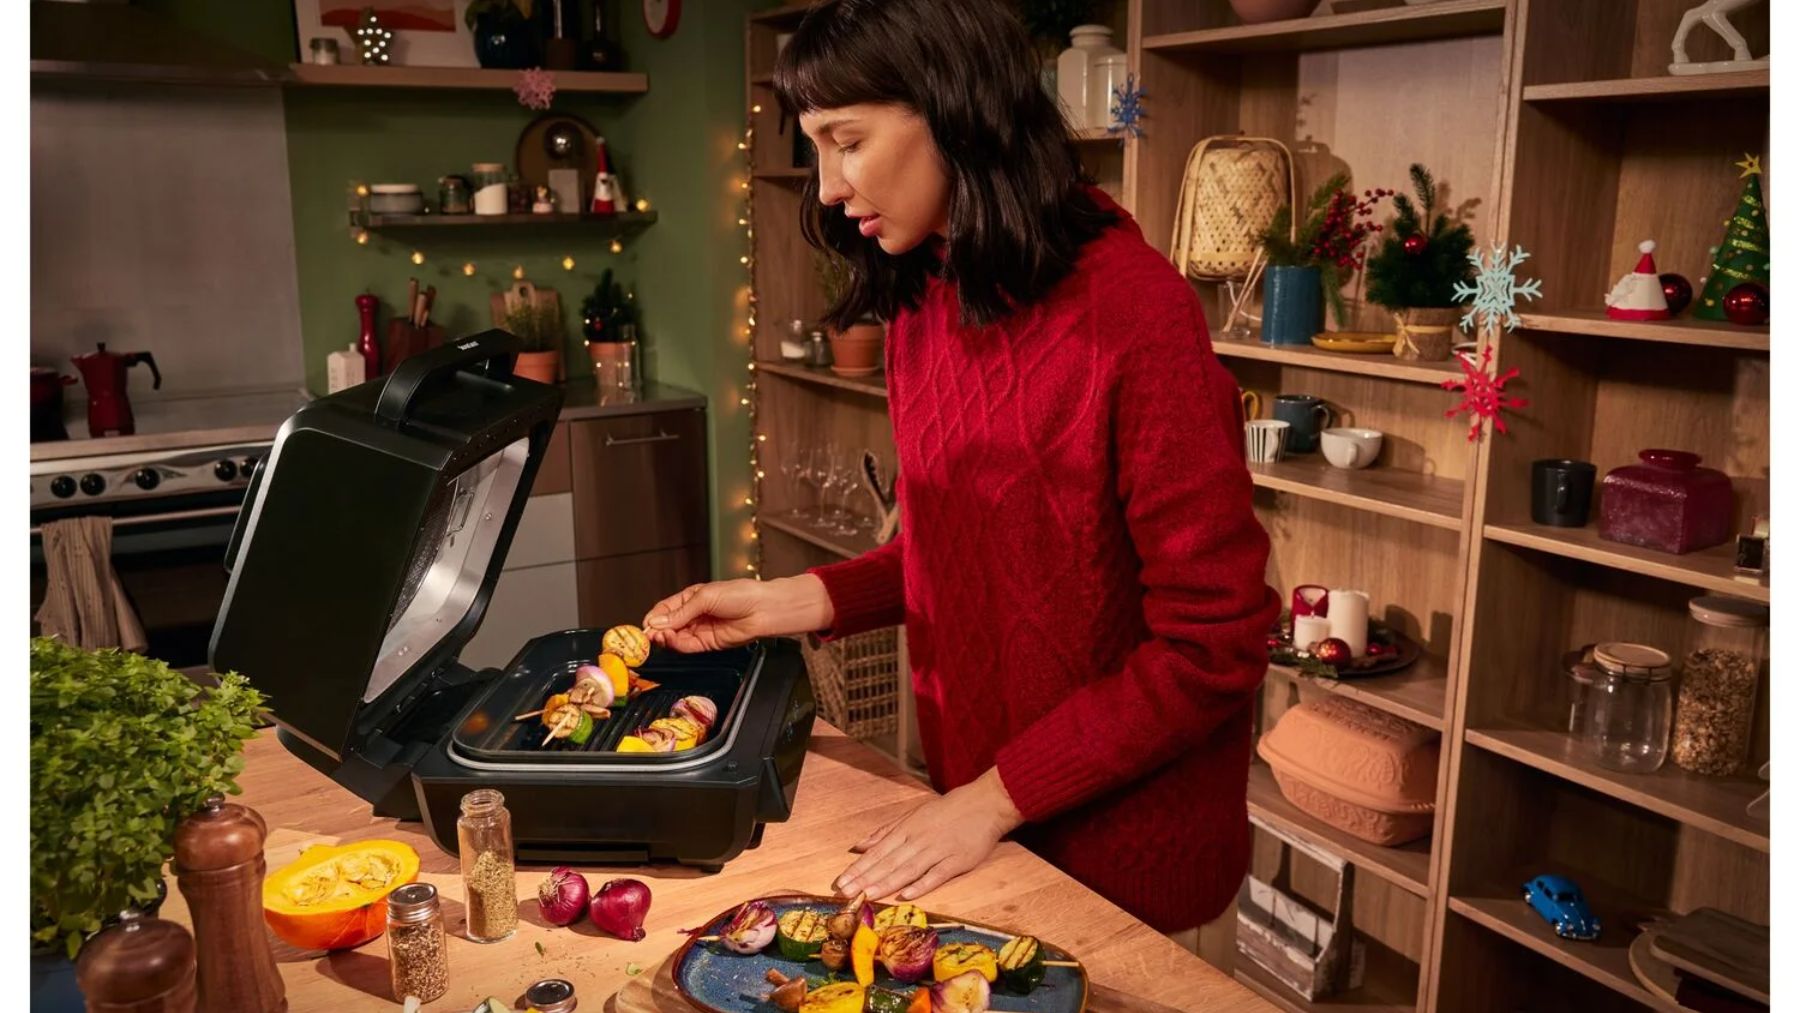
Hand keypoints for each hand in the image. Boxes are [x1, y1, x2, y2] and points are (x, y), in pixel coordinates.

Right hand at [643, 574, 833, 651]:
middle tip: (647, 635)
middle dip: (656, 630)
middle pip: (668, 625)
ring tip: (658, 637)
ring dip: (665, 638)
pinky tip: (670, 641)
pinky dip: (677, 645)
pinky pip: (688, 646)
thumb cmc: (740, 594)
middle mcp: (694, 615)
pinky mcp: (708, 644)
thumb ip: (681, 612)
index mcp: (691, 598)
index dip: (654, 617)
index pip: (666, 609)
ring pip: (676, 637)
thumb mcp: (705, 597)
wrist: (763, 609)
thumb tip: (659, 622)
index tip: (644, 625)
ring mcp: (700, 630)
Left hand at [834, 767, 1023, 902]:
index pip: (878, 852)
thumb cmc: (947, 810)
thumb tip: (859, 845)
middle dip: (865, 878)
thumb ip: (886, 832)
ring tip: (867, 895)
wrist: (985, 804)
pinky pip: (936, 875)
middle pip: (888, 862)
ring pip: (908, 870)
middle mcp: (919, 840)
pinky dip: (921, 884)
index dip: (859, 867)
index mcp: (907, 829)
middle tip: (845, 892)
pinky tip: (906, 894)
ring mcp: (938, 851)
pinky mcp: (957, 862)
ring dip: (886, 883)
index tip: (841, 881)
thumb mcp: (913, 815)